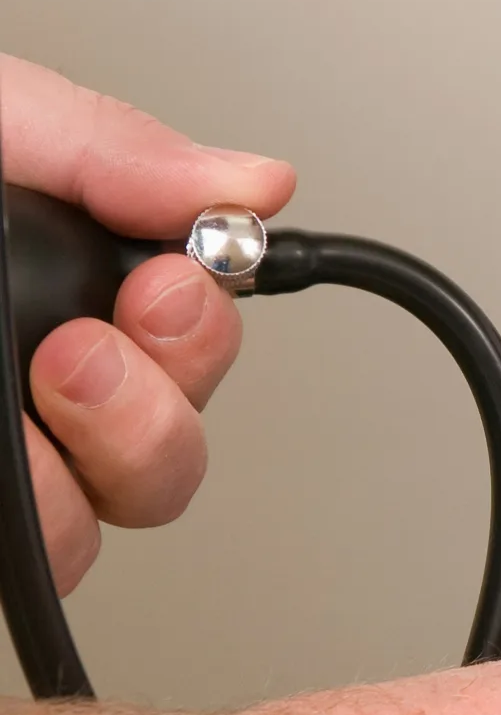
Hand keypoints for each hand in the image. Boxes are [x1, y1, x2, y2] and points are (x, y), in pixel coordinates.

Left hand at [2, 54, 295, 590]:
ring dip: (102, 460)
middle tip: (83, 350)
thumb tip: (263, 182)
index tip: (164, 287)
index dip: (202, 335)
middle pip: (174, 464)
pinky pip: (51, 566)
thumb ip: (112, 149)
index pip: (188, 351)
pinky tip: (14, 448)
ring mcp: (18, 470)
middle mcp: (41, 399)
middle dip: (157, 410)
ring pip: (120, 522)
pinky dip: (43, 518)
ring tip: (37, 390)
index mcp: (59, 301)